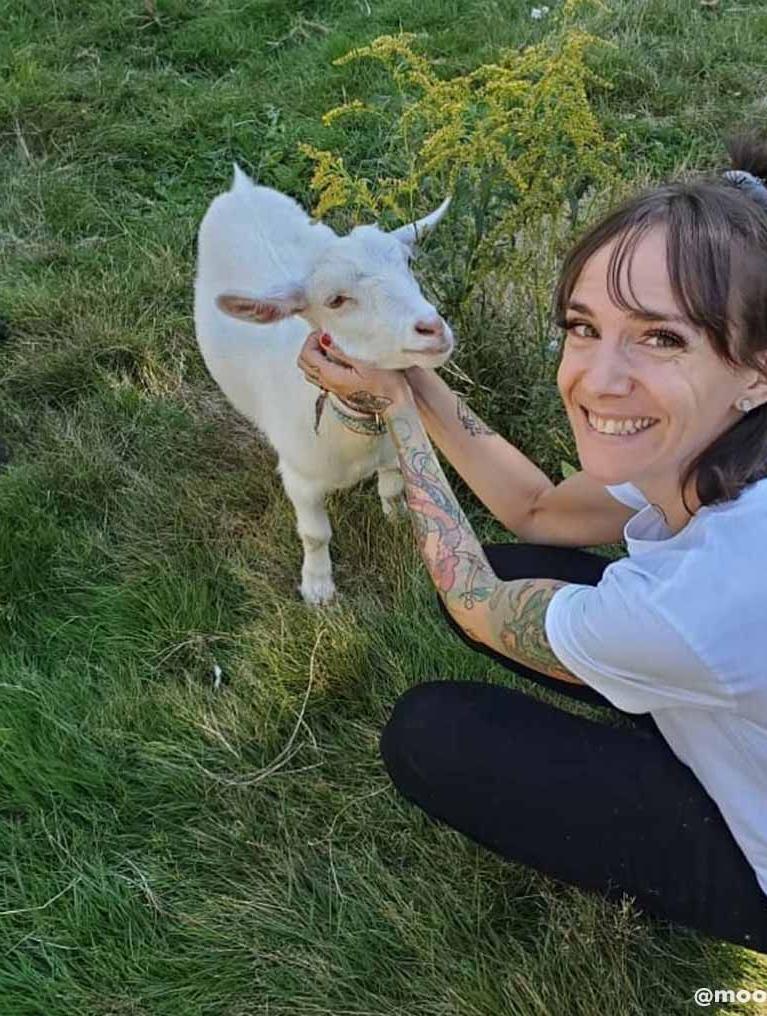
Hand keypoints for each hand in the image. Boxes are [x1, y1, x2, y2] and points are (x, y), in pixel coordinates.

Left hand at [297, 331, 412, 415]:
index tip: (326, 331)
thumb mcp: (366, 361)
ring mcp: (333, 388)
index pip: (307, 355)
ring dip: (316, 355)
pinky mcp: (340, 389)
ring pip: (310, 370)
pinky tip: (338, 356)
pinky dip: (322, 362)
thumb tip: (324, 338)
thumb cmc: (387, 383)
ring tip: (332, 344)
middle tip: (326, 336)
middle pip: (304, 363)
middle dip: (311, 345)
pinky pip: (321, 375)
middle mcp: (329, 384)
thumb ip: (341, 350)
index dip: (312, 339)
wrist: (397, 403)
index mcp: (332, 377)